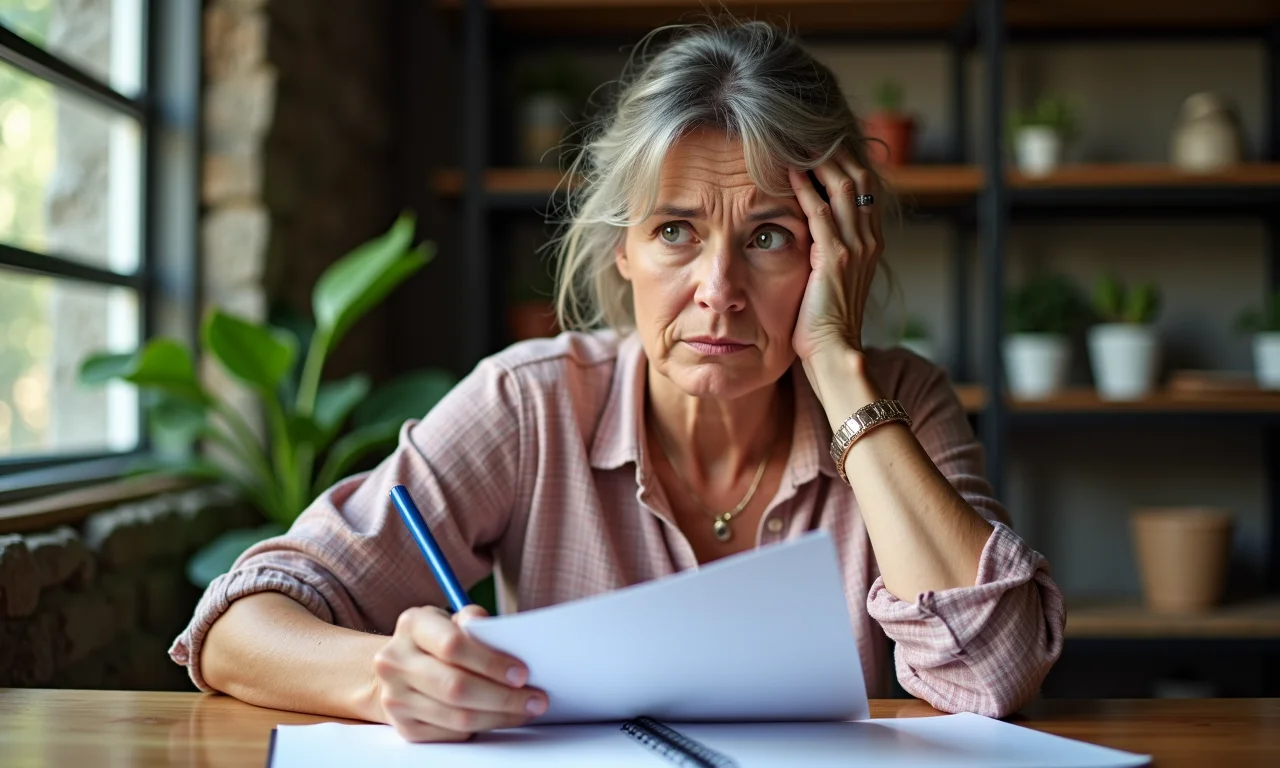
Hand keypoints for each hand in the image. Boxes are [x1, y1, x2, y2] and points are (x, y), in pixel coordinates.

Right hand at [373, 604, 548, 741]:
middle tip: (536, 699)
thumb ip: (474, 620)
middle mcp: (395, 661)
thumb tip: (499, 631)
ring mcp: (395, 697)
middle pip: (456, 687)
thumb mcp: (452, 619)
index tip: (522, 673)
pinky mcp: (404, 727)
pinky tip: (498, 717)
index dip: (491, 662)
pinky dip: (480, 727)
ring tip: (526, 710)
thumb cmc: (437, 640)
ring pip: (457, 717)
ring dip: (499, 716)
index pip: (453, 646)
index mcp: (412, 625)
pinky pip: (452, 734)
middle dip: (503, 697)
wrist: (398, 668)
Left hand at [788, 150, 882, 361]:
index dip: (848, 163)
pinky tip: (790, 172)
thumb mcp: (832, 281)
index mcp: (870, 244)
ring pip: (843, 189)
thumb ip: (828, 253)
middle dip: (838, 152)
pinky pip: (820, 213)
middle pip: (859, 180)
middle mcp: (868, 241)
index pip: (865, 190)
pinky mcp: (834, 259)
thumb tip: (811, 232)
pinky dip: (806, 189)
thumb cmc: (825, 324)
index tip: (826, 143)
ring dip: (822, 162)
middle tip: (813, 131)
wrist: (835, 354)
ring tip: (801, 140)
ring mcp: (854, 248)